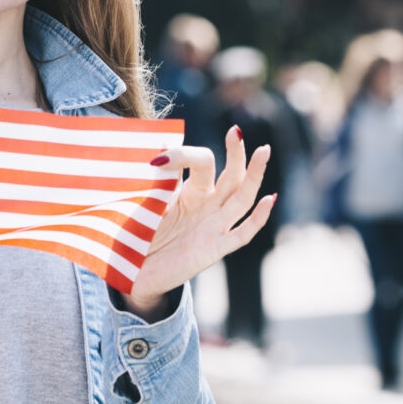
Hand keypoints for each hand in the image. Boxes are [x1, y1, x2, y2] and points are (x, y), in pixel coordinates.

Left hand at [126, 126, 275, 310]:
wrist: (133, 272)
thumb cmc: (139, 234)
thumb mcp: (145, 201)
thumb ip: (154, 178)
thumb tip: (158, 141)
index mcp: (192, 192)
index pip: (202, 163)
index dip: (184, 155)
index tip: (155, 160)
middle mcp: (208, 207)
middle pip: (231, 176)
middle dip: (237, 153)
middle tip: (237, 131)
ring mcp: (214, 227)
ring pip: (242, 198)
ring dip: (254, 174)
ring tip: (263, 150)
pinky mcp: (215, 250)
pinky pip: (242, 233)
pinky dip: (258, 218)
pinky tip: (269, 198)